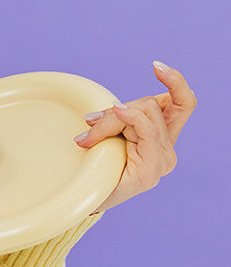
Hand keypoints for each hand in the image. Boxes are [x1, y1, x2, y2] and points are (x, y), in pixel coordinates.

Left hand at [75, 62, 195, 212]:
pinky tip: (119, 111)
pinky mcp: (153, 170)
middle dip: (118, 109)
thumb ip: (115, 119)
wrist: (82, 200)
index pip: (182, 103)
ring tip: (88, 139)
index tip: (157, 66)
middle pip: (152, 105)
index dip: (175, 82)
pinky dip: (131, 117)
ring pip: (144, 114)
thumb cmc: (92, 165)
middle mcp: (168, 149)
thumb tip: (112, 109)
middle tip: (89, 123)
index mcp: (162, 137)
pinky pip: (146, 130)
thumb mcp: (104, 132)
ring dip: (111, 120)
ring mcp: (163, 160)